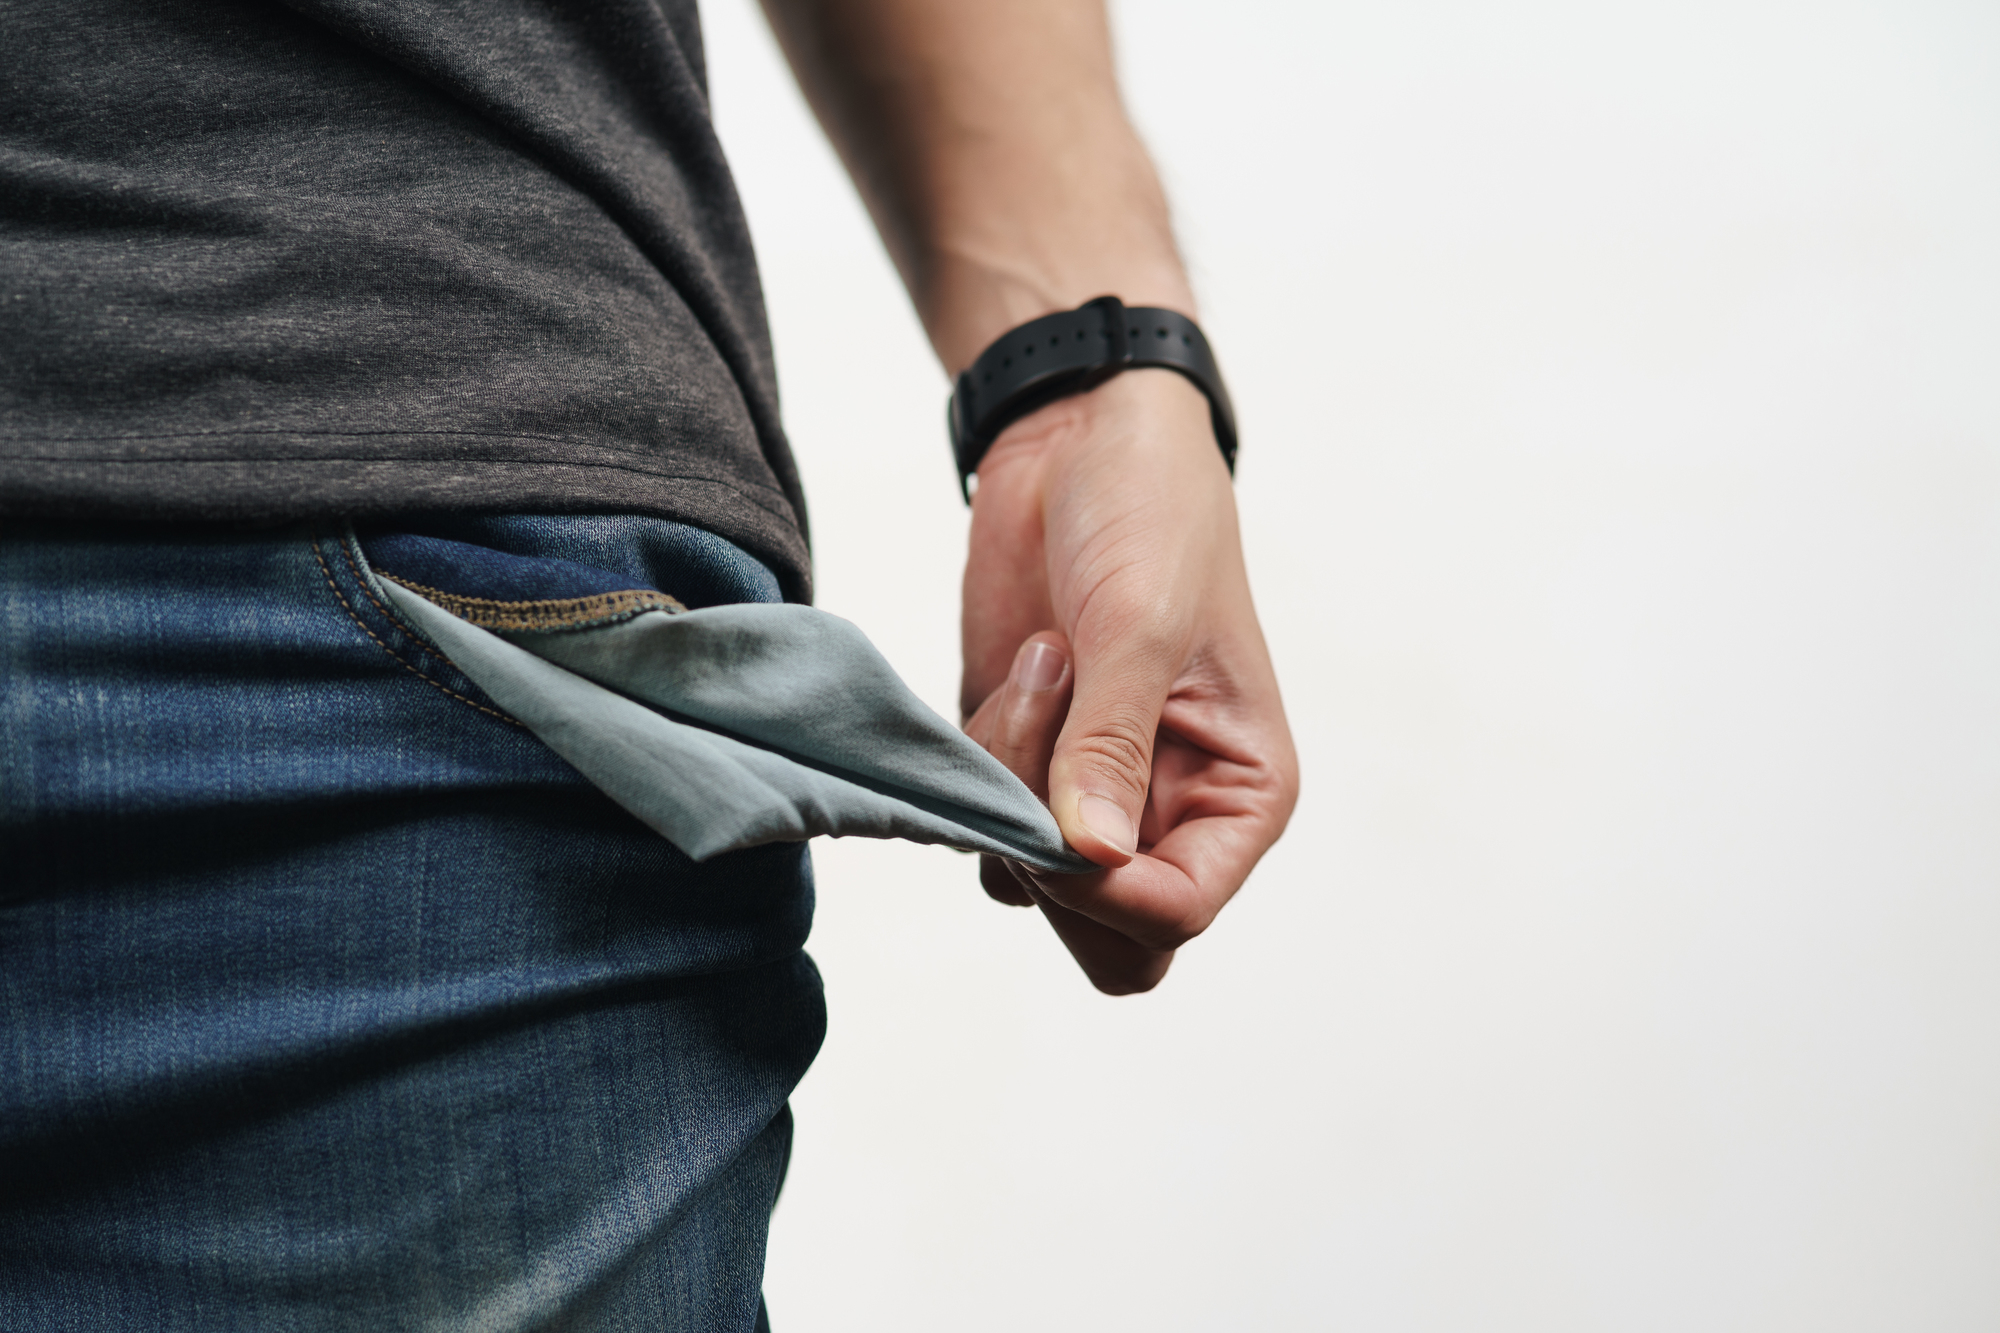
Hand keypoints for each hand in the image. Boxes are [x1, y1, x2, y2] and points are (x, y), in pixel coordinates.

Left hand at [960, 369, 1297, 993]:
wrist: (1084, 437)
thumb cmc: (1152, 515)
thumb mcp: (1142, 623)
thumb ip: (1109, 746)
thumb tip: (1084, 859)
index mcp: (1240, 795)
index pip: (1175, 913)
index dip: (1106, 895)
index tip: (1059, 821)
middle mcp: (1171, 812)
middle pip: (1107, 937)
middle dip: (1053, 863)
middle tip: (1048, 749)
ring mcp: (1090, 792)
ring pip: (1026, 880)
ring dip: (1011, 788)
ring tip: (1049, 664)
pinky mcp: (1022, 761)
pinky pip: (979, 818)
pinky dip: (978, 759)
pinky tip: (1024, 664)